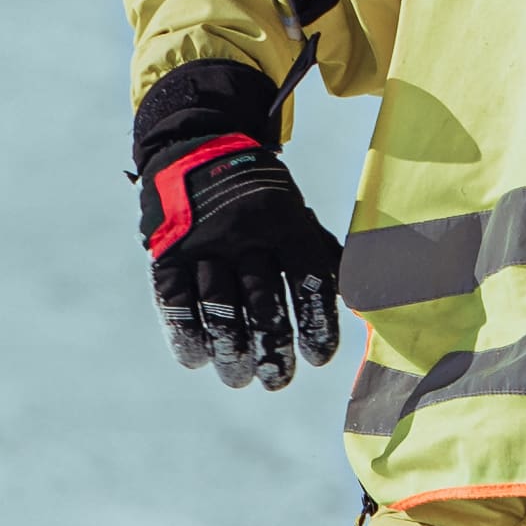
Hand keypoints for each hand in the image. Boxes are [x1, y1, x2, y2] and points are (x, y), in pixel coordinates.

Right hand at [137, 79, 341, 390]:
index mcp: (285, 221)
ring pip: (219, 308)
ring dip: (231, 351)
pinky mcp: (166, 251)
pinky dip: (186, 334)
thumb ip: (319, 253)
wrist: (196, 144)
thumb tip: (358, 302)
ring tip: (241, 378)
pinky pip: (175, 301)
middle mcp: (245, 233)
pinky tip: (198, 360)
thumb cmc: (259, 193)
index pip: (309, 280)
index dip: (317, 324)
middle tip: (278, 381)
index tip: (319, 358)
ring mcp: (202, 243)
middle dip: (273, 349)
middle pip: (262, 303)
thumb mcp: (295, 210)